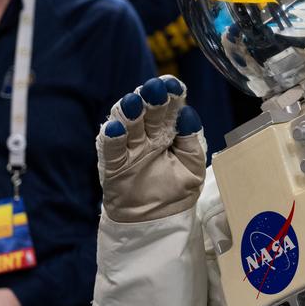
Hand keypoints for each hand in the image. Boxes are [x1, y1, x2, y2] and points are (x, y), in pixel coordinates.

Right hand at [97, 76, 206, 222]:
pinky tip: (114, 127)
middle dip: (151, 99)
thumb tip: (188, 112)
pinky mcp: (115, 166)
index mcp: (168, 132)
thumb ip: (191, 139)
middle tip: (154, 87)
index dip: (170, 95)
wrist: (159, 221)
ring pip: (128, 126)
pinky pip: (111, 150)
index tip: (173, 84)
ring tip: (134, 101)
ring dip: (129, 112)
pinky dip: (112, 138)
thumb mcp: (193, 164)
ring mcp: (130, 150)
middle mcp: (148, 136)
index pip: (169, 109)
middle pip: (148, 113)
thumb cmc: (177, 190)